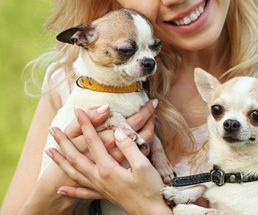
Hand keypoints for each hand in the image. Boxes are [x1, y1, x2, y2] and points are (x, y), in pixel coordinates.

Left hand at [48, 109, 170, 213]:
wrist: (150, 211)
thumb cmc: (150, 188)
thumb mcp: (143, 165)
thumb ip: (129, 148)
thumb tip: (117, 133)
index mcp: (108, 169)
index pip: (93, 142)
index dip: (87, 125)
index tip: (80, 111)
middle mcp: (99, 178)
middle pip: (76, 157)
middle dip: (64, 142)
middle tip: (53, 130)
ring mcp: (99, 187)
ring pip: (74, 173)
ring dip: (60, 161)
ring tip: (49, 151)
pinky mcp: (103, 194)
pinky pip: (82, 192)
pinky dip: (70, 190)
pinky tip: (61, 189)